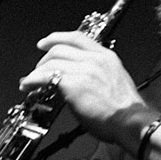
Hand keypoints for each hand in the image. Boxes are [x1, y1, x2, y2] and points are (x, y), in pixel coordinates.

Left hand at [17, 31, 148, 143]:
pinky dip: (33, 80)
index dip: (58, 37)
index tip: (46, 42)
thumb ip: (96, 76)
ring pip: (51, 62)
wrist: (131, 122)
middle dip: (44, 58)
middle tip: (36, 69)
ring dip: (36, 71)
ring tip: (29, 81)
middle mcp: (95, 59)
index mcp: (107, 58)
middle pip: (60, 48)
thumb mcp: (114, 84)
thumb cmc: (126, 112)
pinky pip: (46, 76)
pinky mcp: (73, 83)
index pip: (78, 38)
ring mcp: (84, 69)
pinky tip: (28, 86)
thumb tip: (77, 81)